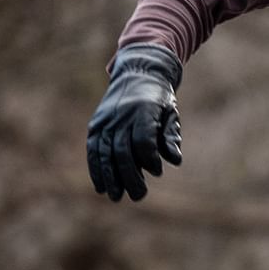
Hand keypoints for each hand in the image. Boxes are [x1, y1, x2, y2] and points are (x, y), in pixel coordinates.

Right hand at [85, 44, 183, 200]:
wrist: (137, 72)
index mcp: (142, 110)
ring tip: (117, 196)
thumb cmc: (159, 99)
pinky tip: (101, 187)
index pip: (143, 140)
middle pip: (122, 151)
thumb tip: (175, 160)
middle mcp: (121, 115)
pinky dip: (95, 169)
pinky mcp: (96, 124)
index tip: (157, 172)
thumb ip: (171, 136)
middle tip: (139, 196)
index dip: (150, 159)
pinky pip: (93, 149)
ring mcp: (105, 120)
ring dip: (110, 177)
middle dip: (129, 176)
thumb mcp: (171, 112)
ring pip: (104, 152)